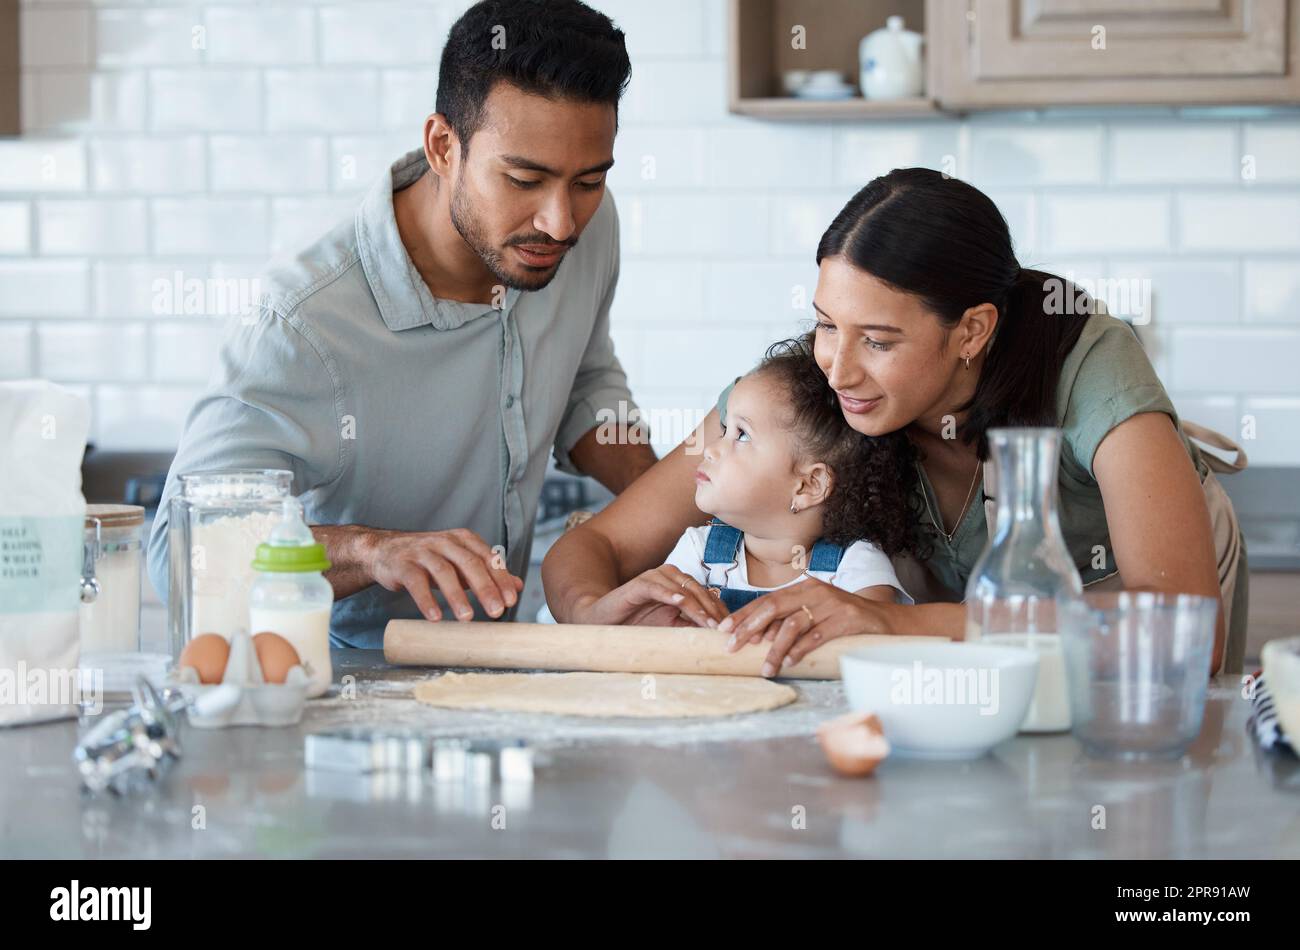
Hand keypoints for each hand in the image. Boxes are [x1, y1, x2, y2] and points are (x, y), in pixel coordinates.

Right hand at [364, 528, 523, 621]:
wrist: (385, 550)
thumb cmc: (430, 559)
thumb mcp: (461, 563)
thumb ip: (488, 573)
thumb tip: (519, 585)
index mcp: (464, 540)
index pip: (488, 558)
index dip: (501, 578)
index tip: (511, 600)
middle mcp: (445, 542)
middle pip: (470, 563)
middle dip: (485, 588)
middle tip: (496, 612)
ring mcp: (423, 551)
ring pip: (444, 572)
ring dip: (457, 596)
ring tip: (467, 618)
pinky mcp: (403, 564)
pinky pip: (416, 581)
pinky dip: (427, 599)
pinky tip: (436, 616)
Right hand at [571, 565, 729, 628]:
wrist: (602, 622)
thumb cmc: (636, 625)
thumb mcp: (668, 629)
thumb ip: (689, 628)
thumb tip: (716, 639)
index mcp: (680, 586)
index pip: (707, 596)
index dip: (721, 612)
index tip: (734, 631)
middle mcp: (670, 577)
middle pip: (699, 590)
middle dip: (713, 610)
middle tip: (725, 629)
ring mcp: (654, 578)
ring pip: (682, 588)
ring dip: (697, 605)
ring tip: (708, 622)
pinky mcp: (638, 583)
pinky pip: (657, 586)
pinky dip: (668, 593)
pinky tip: (679, 602)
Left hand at [716, 578, 892, 676]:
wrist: (886, 620)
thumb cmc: (845, 619)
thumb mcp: (815, 613)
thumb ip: (790, 619)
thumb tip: (755, 638)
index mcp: (803, 587)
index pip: (765, 600)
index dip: (742, 615)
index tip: (722, 630)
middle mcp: (814, 591)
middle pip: (773, 607)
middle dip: (748, 628)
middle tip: (731, 647)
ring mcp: (831, 604)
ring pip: (793, 624)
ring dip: (775, 649)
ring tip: (765, 668)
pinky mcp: (846, 618)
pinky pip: (817, 635)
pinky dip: (801, 650)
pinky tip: (790, 662)